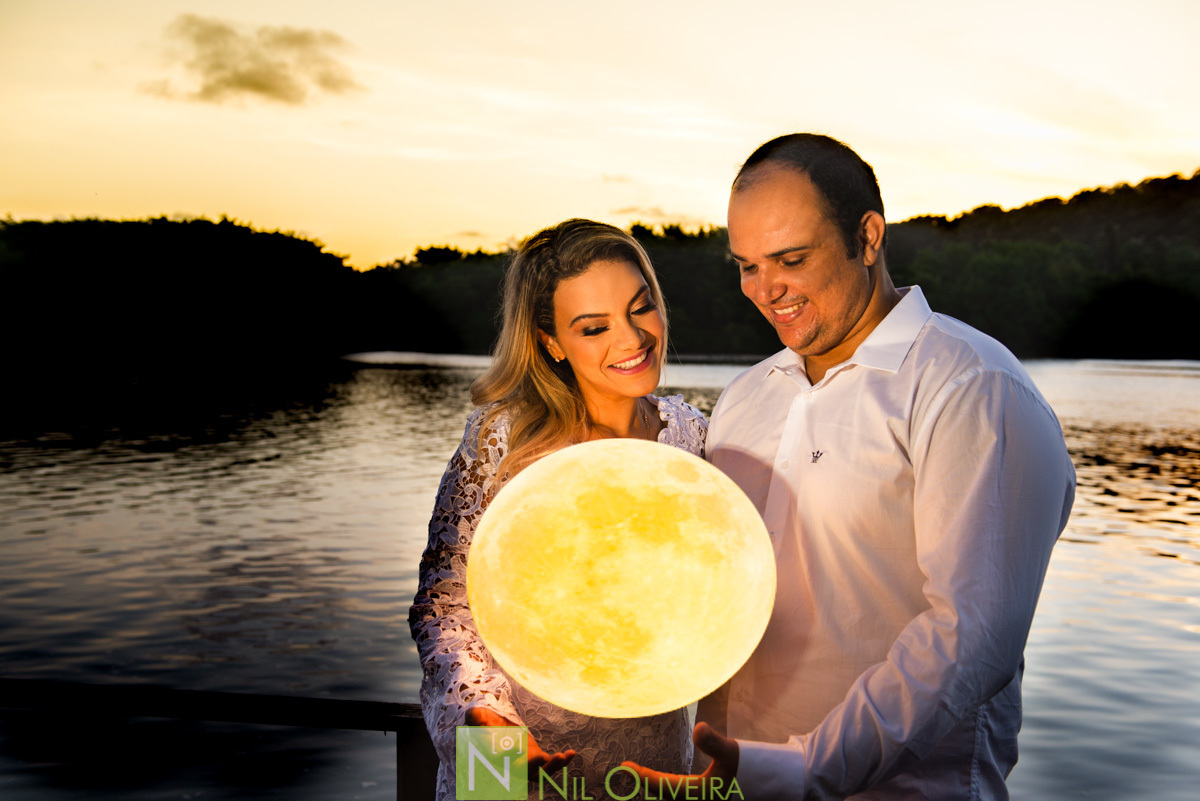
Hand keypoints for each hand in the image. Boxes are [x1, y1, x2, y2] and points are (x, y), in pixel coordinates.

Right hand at [464, 706, 576, 773]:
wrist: (497, 727)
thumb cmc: (485, 721)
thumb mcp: (478, 716)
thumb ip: (476, 716)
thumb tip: (476, 716)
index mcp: (495, 755)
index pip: (500, 758)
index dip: (507, 755)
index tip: (515, 746)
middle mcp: (511, 764)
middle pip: (523, 771)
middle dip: (534, 766)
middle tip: (544, 756)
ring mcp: (526, 764)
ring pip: (540, 773)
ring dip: (552, 767)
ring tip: (563, 755)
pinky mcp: (537, 759)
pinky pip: (551, 765)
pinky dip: (562, 762)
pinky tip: (572, 754)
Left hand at [622, 721, 738, 795]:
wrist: (768, 784)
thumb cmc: (747, 768)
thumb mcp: (731, 753)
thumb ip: (714, 742)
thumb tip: (698, 727)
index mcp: (696, 794)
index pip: (661, 786)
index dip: (641, 776)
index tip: (623, 767)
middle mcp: (696, 800)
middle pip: (663, 794)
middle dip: (645, 783)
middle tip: (627, 770)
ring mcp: (701, 798)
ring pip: (671, 796)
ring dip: (656, 787)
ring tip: (641, 775)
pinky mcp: (705, 797)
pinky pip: (678, 795)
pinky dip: (667, 788)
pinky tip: (664, 781)